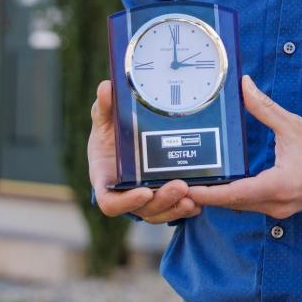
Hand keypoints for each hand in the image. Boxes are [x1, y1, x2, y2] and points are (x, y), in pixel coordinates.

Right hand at [88, 79, 201, 223]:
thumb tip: (105, 88)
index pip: (110, 203)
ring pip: (158, 213)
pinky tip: (197, 202)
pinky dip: (183, 209)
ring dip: (175, 208)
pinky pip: (170, 210)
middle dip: (162, 201)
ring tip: (191, 198)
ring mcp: (143, 199)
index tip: (144, 192)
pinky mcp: (159, 198)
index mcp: (106, 180)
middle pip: (142, 209)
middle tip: (180, 187)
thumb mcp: (104, 119)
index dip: (126, 202)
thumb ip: (104, 107)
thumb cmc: (109, 133)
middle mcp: (124, 194)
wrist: (123, 139)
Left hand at [187, 75, 301, 219]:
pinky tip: (219, 183)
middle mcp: (275, 204)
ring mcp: (278, 209)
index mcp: (277, 186)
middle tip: (177, 182)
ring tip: (192, 181)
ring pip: (240, 206)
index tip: (185, 187)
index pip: (233, 194)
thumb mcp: (294, 126)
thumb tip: (244, 84)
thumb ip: (265, 107)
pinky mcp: (281, 207)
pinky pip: (250, 205)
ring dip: (218, 197)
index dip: (207, 192)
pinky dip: (233, 196)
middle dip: (205, 194)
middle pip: (232, 203)